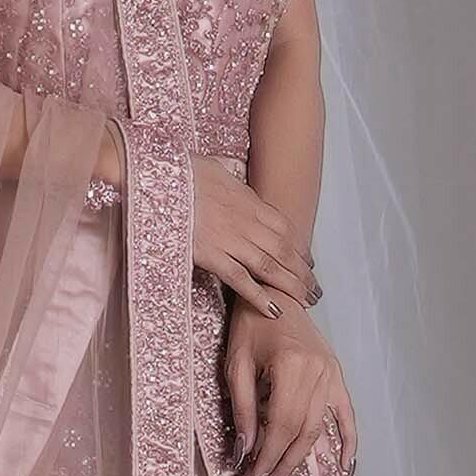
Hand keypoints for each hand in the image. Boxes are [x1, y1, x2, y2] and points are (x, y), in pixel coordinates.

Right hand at [190, 154, 321, 317]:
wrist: (160, 179)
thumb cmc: (182, 170)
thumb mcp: (213, 165)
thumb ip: (227, 172)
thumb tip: (231, 168)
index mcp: (248, 201)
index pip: (285, 228)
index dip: (300, 247)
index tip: (308, 262)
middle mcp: (246, 222)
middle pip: (284, 251)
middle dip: (303, 273)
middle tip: (315, 290)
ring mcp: (230, 240)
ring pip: (270, 267)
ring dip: (291, 286)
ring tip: (305, 302)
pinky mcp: (212, 256)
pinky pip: (241, 280)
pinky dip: (259, 296)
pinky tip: (274, 310)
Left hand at [226, 292, 357, 475]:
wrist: (273, 290)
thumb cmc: (249, 323)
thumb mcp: (236, 363)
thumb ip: (243, 409)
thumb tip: (244, 453)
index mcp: (292, 367)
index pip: (281, 427)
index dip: (266, 458)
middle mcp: (318, 373)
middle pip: (301, 434)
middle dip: (280, 466)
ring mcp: (331, 374)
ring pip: (318, 429)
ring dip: (299, 459)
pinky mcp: (336, 373)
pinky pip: (346, 414)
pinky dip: (348, 442)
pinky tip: (345, 469)